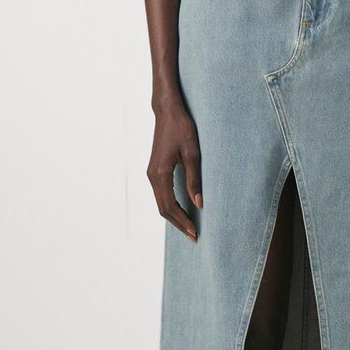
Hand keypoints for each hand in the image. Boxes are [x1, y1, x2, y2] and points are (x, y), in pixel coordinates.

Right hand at [147, 102, 202, 241]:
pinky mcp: (155, 171)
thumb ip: (194, 179)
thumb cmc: (181, 128)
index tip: (195, 232)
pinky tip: (183, 211)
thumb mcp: (193, 153)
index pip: (170, 206)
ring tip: (189, 228)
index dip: (183, 221)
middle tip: (194, 237)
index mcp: (160, 174)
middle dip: (179, 224)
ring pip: (161, 203)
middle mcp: (152, 176)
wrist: (167, 112)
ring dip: (174, 217)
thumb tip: (198, 204)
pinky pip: (161, 195)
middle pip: (163, 209)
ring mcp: (151, 174)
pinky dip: (171, 207)